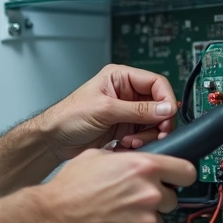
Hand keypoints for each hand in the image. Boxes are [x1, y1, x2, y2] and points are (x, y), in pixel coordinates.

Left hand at [32, 64, 177, 161]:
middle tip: (158, 134)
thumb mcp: (104, 110)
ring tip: (132, 142)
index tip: (168, 115)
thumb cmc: (68, 117)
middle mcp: (126, 93)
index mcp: (120, 77)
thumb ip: (137, 110)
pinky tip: (126, 146)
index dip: (165, 99)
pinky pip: (144, 135)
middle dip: (158, 121)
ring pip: (154, 122)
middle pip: (159, 104)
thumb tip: (165, 109)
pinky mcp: (125, 129)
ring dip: (148, 135)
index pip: (156, 83)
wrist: (54, 140)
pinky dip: (141, 142)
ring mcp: (126, 112)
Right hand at [34, 149, 195, 222]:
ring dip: (143, 220)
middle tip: (131, 201)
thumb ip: (124, 159)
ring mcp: (146, 222)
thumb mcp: (96, 157)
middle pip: (172, 198)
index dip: (181, 175)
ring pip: (158, 221)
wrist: (52, 221)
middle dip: (155, 199)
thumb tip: (134, 161)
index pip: (187, 171)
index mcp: (142, 168)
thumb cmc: (68, 190)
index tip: (177, 179)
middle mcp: (149, 194)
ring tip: (116, 217)